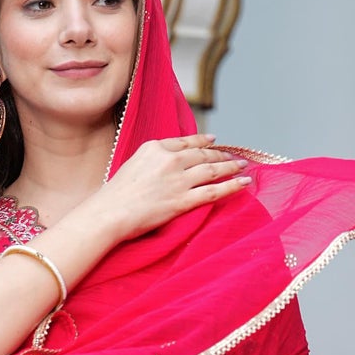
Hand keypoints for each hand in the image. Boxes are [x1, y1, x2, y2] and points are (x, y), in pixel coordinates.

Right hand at [97, 133, 251, 240]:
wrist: (109, 213)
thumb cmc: (115, 195)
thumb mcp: (133, 165)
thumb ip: (152, 160)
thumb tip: (166, 163)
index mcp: (155, 147)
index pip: (186, 142)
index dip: (203, 142)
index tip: (214, 141)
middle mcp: (169, 160)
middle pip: (202, 155)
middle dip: (221, 155)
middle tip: (234, 157)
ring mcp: (178, 180)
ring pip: (212, 170)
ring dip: (231, 167)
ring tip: (243, 167)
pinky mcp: (182, 201)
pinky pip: (214, 192)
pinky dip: (232, 186)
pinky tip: (245, 183)